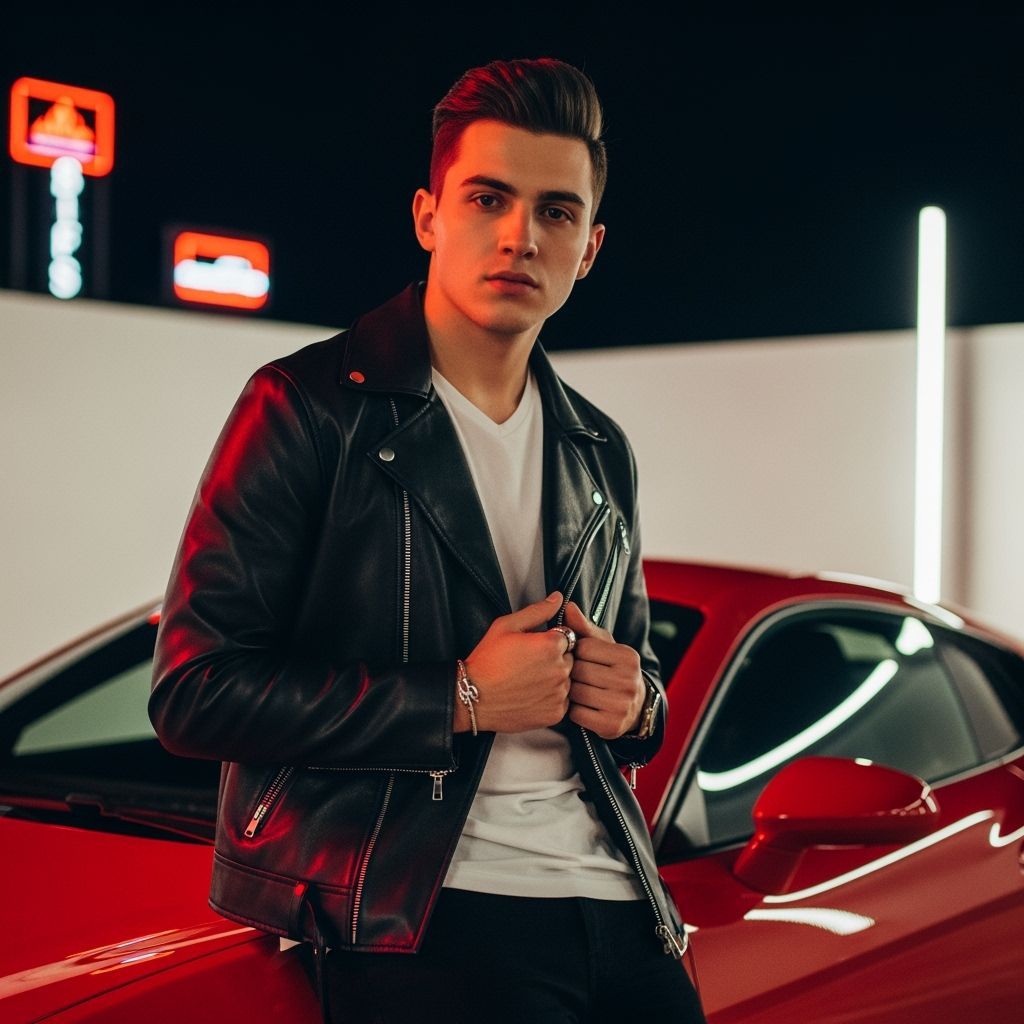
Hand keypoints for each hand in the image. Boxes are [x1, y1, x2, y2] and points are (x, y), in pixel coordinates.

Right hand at [463, 592, 572, 732]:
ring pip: (567, 681)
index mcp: (551, 645)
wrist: (472, 698)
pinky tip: (531, 695)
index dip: (550, 641)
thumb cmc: (487, 662)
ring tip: (529, 681)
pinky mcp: (555, 713)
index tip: (535, 648)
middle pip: (570, 659)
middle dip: (555, 659)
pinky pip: (563, 701)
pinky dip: (551, 699)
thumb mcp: (506, 627)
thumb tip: (557, 598)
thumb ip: (537, 611)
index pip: (566, 637)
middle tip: (529, 665)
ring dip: (554, 679)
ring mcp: (559, 693)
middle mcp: (560, 669)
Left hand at [562, 601, 645, 739]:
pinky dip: (574, 711)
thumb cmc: (612, 669)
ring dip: (571, 692)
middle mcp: (629, 680)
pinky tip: (582, 706)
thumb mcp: (603, 646)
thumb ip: (583, 628)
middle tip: (577, 676)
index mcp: (628, 656)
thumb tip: (567, 606)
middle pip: (579, 671)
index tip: (579, 657)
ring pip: (576, 693)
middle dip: (572, 673)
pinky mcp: (612, 726)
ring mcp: (622, 705)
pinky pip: (576, 715)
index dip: (576, 652)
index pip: (585, 648)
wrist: (634, 707)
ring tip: (579, 690)